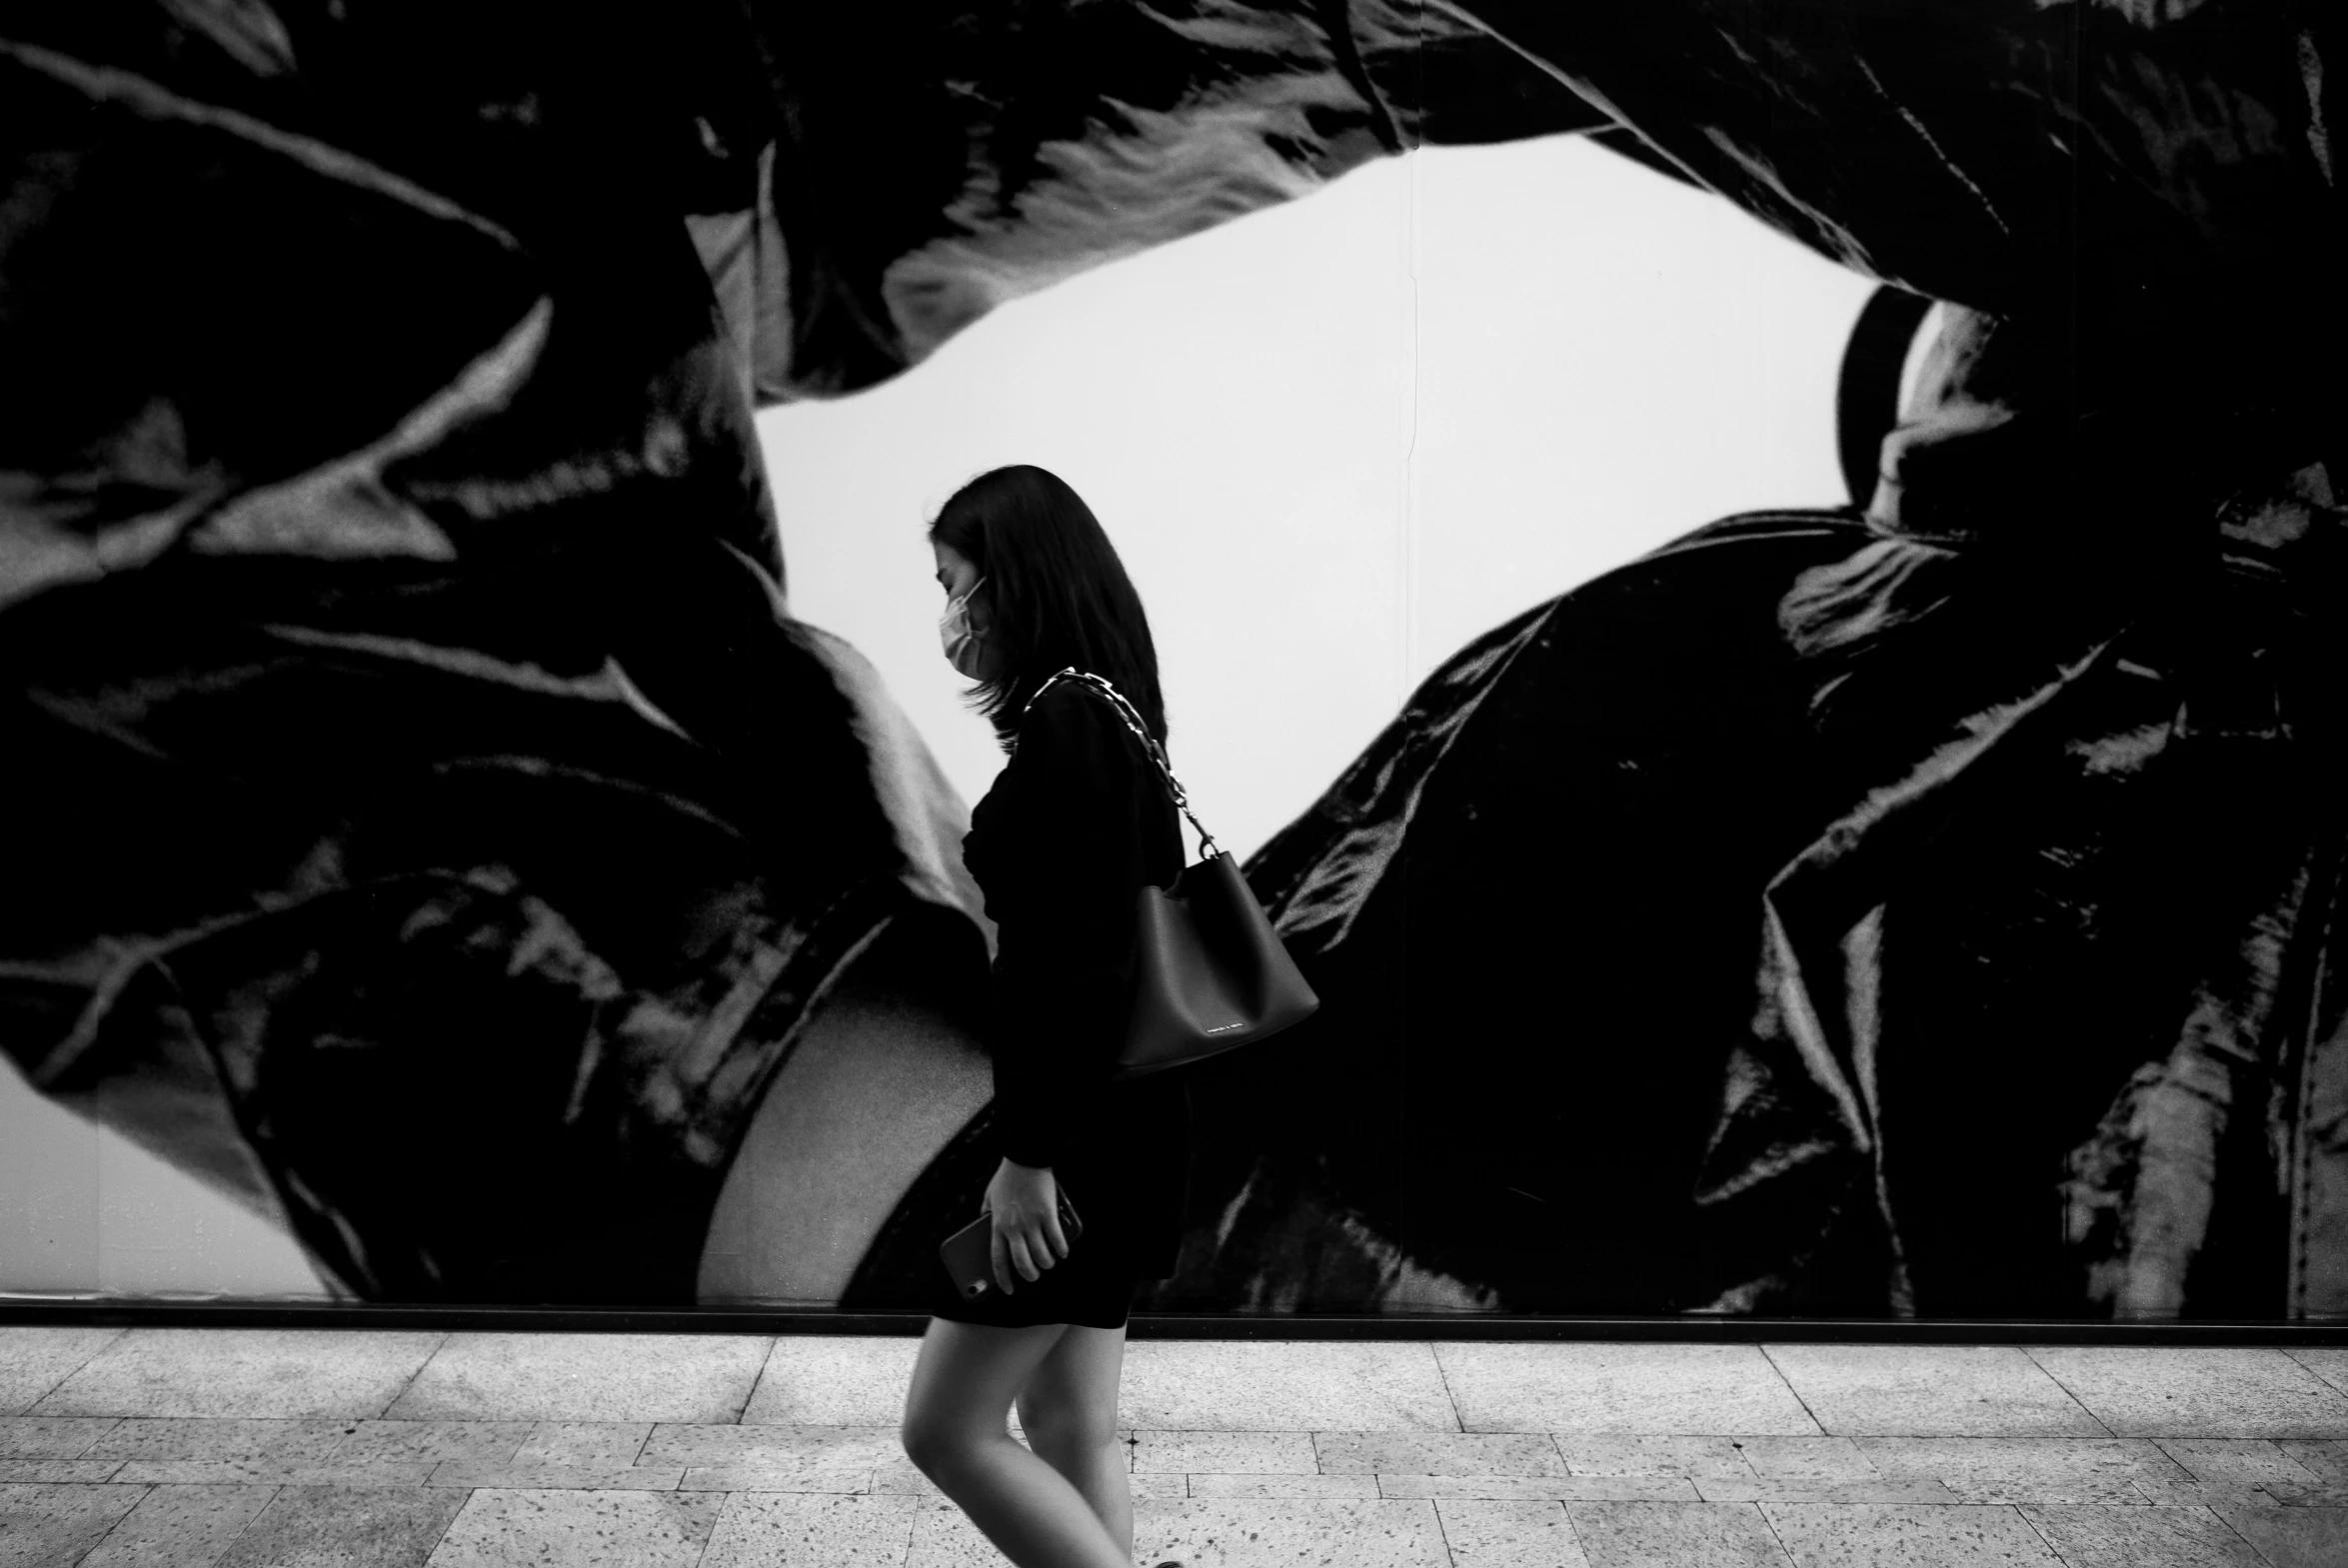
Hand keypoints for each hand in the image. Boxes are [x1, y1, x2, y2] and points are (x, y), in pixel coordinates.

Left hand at [984, 1159, 1072, 1294]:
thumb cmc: (1007, 1176)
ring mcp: (1031, 1222)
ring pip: (1041, 1256)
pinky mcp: (1048, 1215)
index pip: (998, 1260)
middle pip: (1022, 1263)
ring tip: (1049, 1263)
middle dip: (1030, 1275)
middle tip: (1034, 1276)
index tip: (1008, 1289)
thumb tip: (982, 1222)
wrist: (1025, 1158)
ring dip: (1047, 1264)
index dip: (1003, 1279)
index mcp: (997, 1226)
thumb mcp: (989, 1196)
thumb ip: (986, 1212)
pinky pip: (1056, 1240)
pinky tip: (1062, 1252)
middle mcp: (1013, 1228)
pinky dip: (1061, 1250)